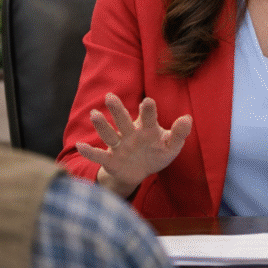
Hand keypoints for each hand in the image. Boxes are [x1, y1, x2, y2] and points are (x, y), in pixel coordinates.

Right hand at [75, 92, 192, 197]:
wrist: (140, 171)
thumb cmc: (156, 153)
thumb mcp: (171, 146)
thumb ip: (179, 133)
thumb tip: (187, 118)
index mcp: (147, 128)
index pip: (148, 118)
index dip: (148, 111)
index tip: (147, 102)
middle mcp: (131, 134)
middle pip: (123, 121)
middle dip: (117, 110)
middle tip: (110, 96)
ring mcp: (119, 146)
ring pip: (109, 134)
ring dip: (102, 125)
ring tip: (94, 114)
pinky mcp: (111, 160)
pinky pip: (99, 155)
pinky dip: (90, 152)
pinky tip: (80, 146)